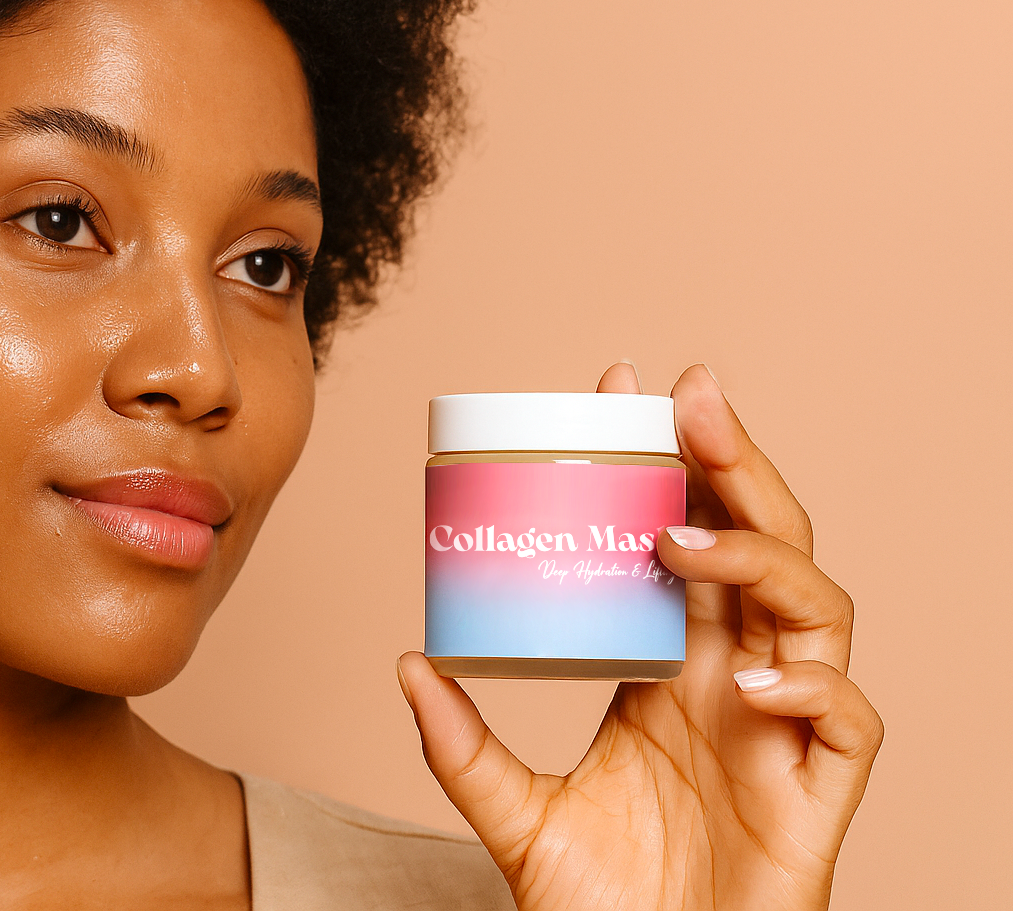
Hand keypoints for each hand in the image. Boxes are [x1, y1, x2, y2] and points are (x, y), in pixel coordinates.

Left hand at [398, 363, 882, 910]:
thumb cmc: (601, 904)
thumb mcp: (513, 813)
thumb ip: (463, 747)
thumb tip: (407, 663)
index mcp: (673, 671)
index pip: (687, 543)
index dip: (671, 468)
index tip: (621, 395)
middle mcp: (734, 685)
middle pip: (762, 547)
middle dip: (736, 465)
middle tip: (689, 397)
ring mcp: (782, 735)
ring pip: (818, 611)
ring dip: (761, 559)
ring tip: (683, 539)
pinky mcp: (817, 799)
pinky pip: (850, 724)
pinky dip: (812, 691)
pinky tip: (748, 688)